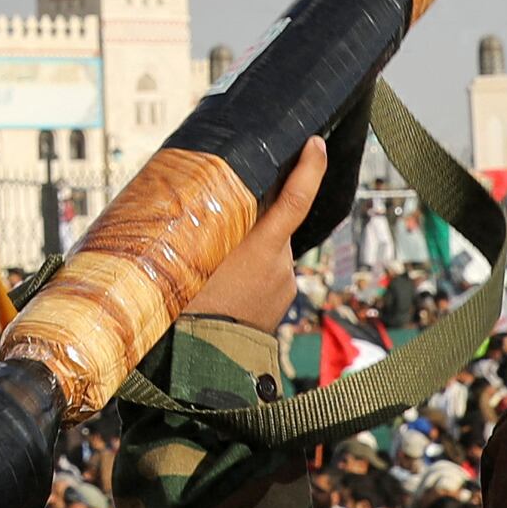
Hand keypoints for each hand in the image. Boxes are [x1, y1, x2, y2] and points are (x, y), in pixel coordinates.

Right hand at [189, 140, 330, 335]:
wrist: (207, 362)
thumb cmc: (191, 310)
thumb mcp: (194, 258)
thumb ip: (208, 230)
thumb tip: (204, 207)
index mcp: (261, 248)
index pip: (295, 199)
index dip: (309, 168)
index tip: (315, 145)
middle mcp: (281, 263)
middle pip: (273, 225)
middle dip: (254, 223)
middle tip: (220, 235)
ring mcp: (284, 284)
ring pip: (268, 252)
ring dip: (248, 255)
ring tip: (217, 275)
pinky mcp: (282, 301)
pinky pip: (269, 276)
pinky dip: (252, 277)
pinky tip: (228, 291)